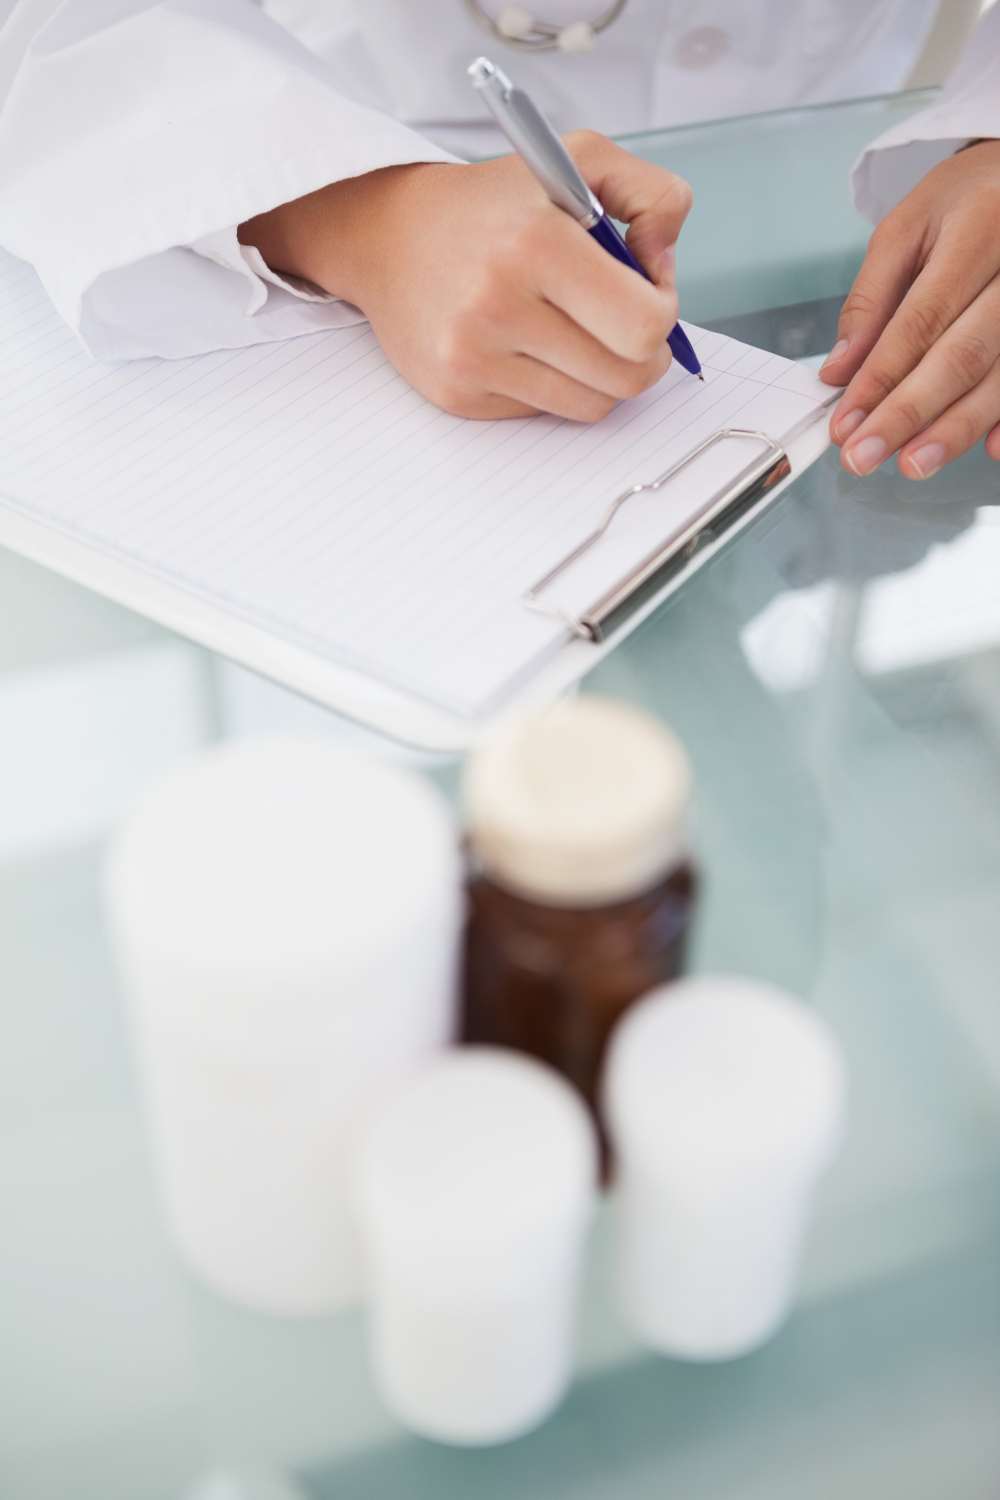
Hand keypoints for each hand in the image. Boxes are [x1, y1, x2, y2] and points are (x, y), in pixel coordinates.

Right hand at [239, 132, 690, 420]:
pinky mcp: (457, 394)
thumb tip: (665, 273)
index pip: (643, 325)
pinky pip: (545, 414)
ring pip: (592, 406)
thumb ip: (653, 197)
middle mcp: (496, 305)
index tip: (647, 293)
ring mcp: (472, 357)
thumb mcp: (579, 159)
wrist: (387, 235)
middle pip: (628, 378)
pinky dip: (552, 385)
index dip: (662, 313)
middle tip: (625, 323)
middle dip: (642, 353)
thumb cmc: (491, 203)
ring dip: (600, 374)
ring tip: (576, 330)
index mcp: (534, 241)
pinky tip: (529, 345)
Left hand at [820, 140, 999, 479]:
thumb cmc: (966, 201)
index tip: (845, 424)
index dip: (879, 378)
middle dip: (910, 413)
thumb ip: (871, 299)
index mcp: (978, 228)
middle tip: (865, 457)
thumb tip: (839, 370)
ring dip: (958, 427)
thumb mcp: (906, 227)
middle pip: (964, 353)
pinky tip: (988, 449)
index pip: (920, 319)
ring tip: (914, 463)